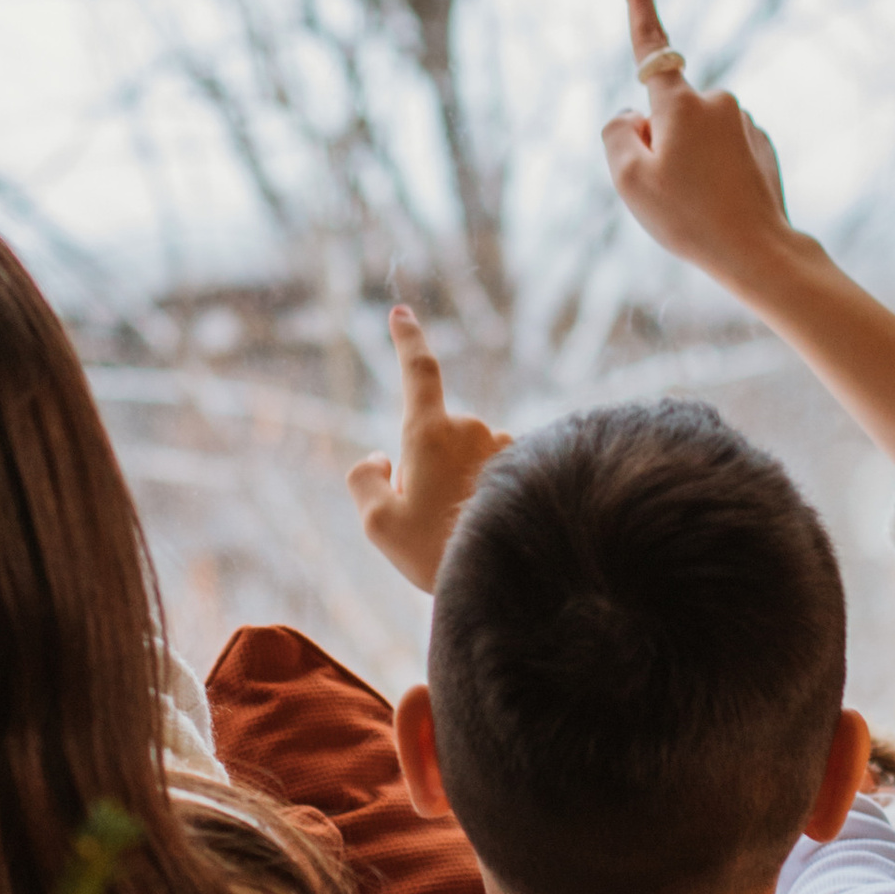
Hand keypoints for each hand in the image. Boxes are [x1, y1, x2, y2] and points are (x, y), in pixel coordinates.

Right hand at [346, 306, 511, 593]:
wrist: (511, 579)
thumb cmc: (436, 553)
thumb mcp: (377, 524)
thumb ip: (364, 479)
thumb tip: (382, 458)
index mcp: (430, 432)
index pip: (418, 370)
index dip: (407, 340)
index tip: (401, 314)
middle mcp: (472, 428)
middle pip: (434, 438)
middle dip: (424, 471)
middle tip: (427, 522)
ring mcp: (505, 445)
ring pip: (466, 458)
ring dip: (457, 485)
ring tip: (461, 531)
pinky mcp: (529, 465)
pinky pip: (493, 472)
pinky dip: (485, 494)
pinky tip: (488, 526)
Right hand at [600, 0, 793, 296]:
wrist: (758, 253)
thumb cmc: (689, 218)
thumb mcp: (628, 181)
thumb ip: (617, 135)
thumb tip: (633, 115)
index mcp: (680, 103)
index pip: (650, 41)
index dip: (638, 0)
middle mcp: (717, 101)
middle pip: (665, 111)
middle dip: (656, 140)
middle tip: (666, 191)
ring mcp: (743, 123)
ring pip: (693, 134)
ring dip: (685, 159)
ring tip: (696, 204)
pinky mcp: (760, 145)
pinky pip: (719, 150)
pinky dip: (711, 171)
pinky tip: (720, 204)